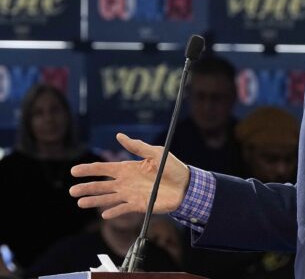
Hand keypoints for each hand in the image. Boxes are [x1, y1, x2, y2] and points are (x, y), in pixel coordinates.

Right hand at [69, 133, 189, 218]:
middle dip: (87, 187)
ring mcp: (131, 194)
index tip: (74, 171)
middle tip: (72, 191)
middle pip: (102, 185)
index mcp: (129, 168)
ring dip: (94, 201)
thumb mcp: (156, 153)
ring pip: (108, 198)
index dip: (89, 170)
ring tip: (80, 203)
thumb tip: (119, 135)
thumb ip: (137, 146)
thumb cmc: (173, 167)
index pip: (105, 169)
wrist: (187, 185)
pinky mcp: (139, 205)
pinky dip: (114, 212)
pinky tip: (104, 214)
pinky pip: (123, 209)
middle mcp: (126, 182)